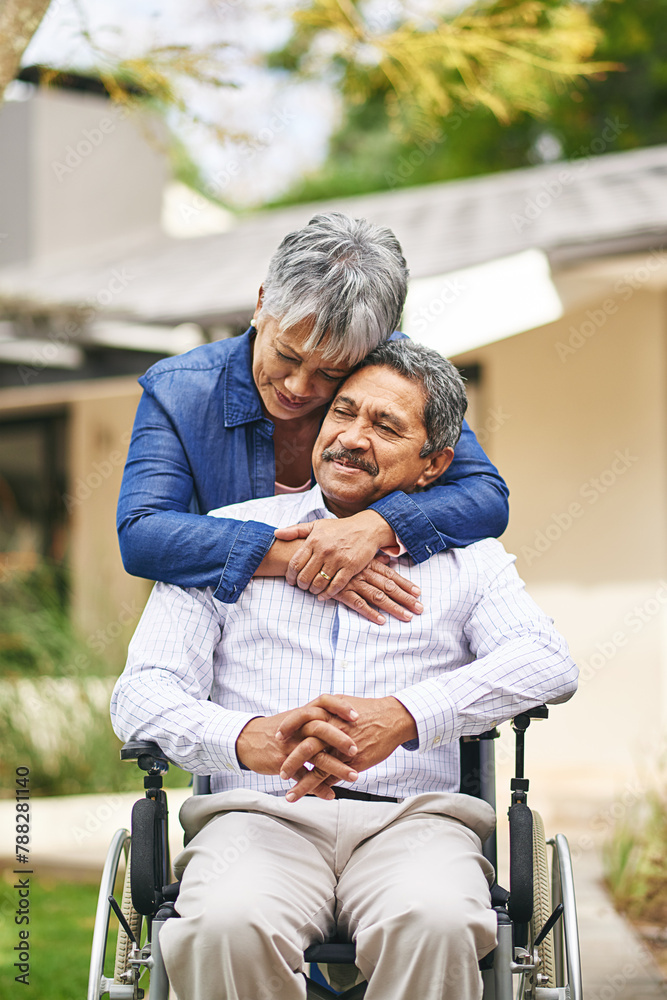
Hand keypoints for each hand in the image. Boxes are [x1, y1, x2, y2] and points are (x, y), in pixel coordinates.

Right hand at [235, 694, 360, 798]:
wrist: (247, 739)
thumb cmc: (276, 729)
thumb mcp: (294, 718)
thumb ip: (315, 717)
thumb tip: (339, 718)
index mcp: (303, 715)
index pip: (324, 703)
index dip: (340, 707)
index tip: (357, 715)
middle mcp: (297, 728)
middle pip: (321, 728)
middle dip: (340, 739)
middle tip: (356, 749)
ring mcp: (290, 745)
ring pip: (315, 755)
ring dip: (336, 767)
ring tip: (353, 776)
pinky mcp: (283, 762)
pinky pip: (303, 776)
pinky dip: (317, 787)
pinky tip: (330, 795)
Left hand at [274, 511, 396, 595]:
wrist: (366, 528)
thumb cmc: (339, 528)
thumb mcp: (316, 525)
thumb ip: (295, 530)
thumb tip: (276, 533)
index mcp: (314, 540)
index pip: (295, 564)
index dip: (290, 576)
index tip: (291, 580)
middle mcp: (324, 550)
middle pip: (305, 576)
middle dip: (301, 585)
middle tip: (302, 587)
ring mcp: (338, 559)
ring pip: (319, 583)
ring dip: (313, 591)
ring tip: (313, 590)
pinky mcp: (350, 567)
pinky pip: (336, 586)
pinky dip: (327, 594)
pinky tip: (323, 596)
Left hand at [276, 695, 417, 801]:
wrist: (392, 719)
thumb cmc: (368, 710)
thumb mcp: (343, 703)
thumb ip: (325, 708)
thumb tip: (310, 711)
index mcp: (329, 713)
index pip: (301, 719)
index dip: (287, 728)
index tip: (276, 738)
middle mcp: (334, 731)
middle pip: (306, 747)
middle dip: (290, 762)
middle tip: (280, 772)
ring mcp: (343, 749)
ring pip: (318, 769)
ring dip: (302, 784)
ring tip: (289, 796)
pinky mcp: (354, 762)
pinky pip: (334, 778)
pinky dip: (322, 788)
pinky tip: (313, 797)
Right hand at [329, 556, 423, 624]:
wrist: (307, 555)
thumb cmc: (333, 555)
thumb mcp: (355, 554)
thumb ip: (373, 559)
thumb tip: (388, 559)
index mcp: (368, 564)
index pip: (391, 575)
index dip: (405, 584)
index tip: (418, 592)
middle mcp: (363, 573)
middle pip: (389, 587)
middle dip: (405, 598)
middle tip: (420, 608)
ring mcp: (353, 582)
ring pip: (377, 596)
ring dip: (393, 607)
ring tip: (407, 617)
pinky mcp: (341, 592)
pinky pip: (358, 603)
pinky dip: (370, 612)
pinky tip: (381, 620)